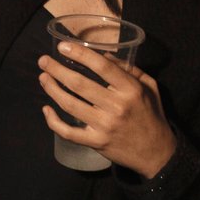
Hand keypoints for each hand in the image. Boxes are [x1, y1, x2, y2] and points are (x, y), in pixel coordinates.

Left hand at [38, 42, 176, 176]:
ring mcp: (104, 126)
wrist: (156, 153)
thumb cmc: (152, 115)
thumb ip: (129, 69)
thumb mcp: (149, 87)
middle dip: (57, 70)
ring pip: (70, 105)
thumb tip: (104, 55)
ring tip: (43, 77)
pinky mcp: (96, 142)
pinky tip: (46, 110)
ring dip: (52, 89)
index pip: (102, 67)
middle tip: (43, 61)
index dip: (80, 54)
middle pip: (80, 84)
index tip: (63, 46)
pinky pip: (68, 132)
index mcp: (130, 90)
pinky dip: (53, 122)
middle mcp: (116, 107)